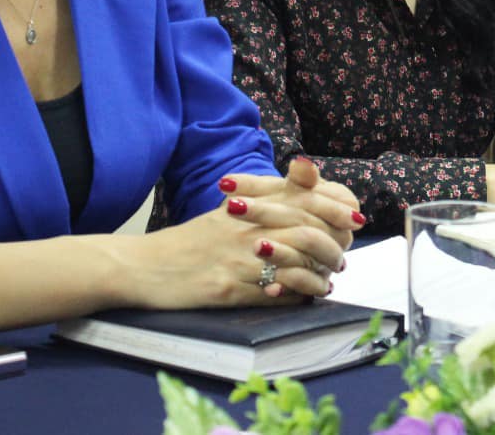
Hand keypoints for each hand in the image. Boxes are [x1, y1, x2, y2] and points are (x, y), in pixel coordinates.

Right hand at [134, 159, 356, 308]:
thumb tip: (301, 200)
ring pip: (294, 262)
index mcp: (243, 206)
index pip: (299, 198)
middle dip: (333, 244)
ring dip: (318, 274)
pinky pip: (272, 293)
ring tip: (328, 280)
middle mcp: (242, 228)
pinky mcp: (225, 289)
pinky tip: (304, 297)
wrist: (141, 266)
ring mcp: (234, 259)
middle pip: (304, 229)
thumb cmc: (186, 243)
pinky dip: (295, 296)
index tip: (353, 219)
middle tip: (342, 256)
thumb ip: (261, 203)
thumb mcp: (222, 215)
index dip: (332, 207)